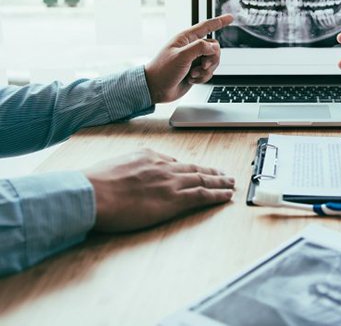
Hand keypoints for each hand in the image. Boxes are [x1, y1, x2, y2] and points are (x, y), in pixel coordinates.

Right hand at [84, 149, 234, 231]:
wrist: (93, 193)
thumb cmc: (96, 183)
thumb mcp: (114, 165)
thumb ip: (130, 167)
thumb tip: (138, 173)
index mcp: (148, 156)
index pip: (175, 162)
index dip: (189, 169)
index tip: (196, 171)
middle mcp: (164, 166)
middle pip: (194, 169)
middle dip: (211, 172)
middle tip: (223, 174)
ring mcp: (171, 182)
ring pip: (203, 180)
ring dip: (219, 181)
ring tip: (230, 183)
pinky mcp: (174, 199)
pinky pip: (202, 195)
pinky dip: (217, 194)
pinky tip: (226, 195)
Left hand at [145, 14, 232, 103]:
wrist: (156, 89)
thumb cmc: (163, 70)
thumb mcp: (181, 56)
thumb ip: (200, 48)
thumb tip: (214, 47)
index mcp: (186, 38)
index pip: (206, 26)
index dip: (219, 21)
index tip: (231, 18)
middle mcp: (191, 47)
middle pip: (214, 47)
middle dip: (211, 58)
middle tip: (202, 65)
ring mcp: (194, 60)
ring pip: (213, 61)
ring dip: (206, 70)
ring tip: (193, 74)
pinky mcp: (195, 71)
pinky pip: (209, 72)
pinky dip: (202, 77)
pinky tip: (191, 79)